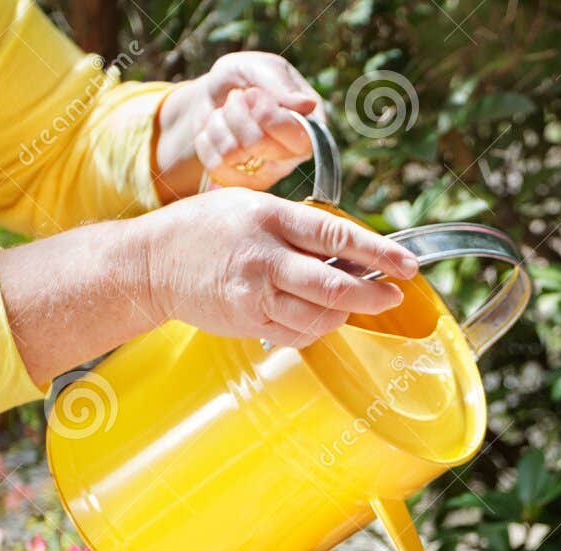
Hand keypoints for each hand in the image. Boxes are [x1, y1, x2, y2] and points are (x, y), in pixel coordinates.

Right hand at [136, 187, 419, 347]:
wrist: (152, 262)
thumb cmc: (206, 229)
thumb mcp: (252, 207)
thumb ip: (298, 227)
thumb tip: (352, 250)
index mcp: (271, 217)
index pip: (336, 236)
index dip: (378, 253)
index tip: (407, 265)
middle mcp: (265, 256)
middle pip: (334, 286)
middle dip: (373, 295)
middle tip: (392, 296)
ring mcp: (255, 293)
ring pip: (320, 316)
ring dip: (345, 314)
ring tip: (351, 303)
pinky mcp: (249, 321)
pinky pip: (298, 333)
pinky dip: (318, 328)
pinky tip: (318, 315)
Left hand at [155, 52, 323, 199]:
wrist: (215, 92)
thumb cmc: (245, 77)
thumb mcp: (259, 67)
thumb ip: (280, 84)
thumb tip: (308, 105)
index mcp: (309, 127)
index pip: (294, 135)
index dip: (266, 114)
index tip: (253, 93)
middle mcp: (293, 156)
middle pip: (257, 143)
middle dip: (236, 113)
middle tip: (236, 99)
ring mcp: (267, 174)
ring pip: (231, 154)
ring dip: (219, 123)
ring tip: (226, 114)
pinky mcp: (240, 184)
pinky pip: (214, 166)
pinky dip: (206, 140)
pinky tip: (216, 131)